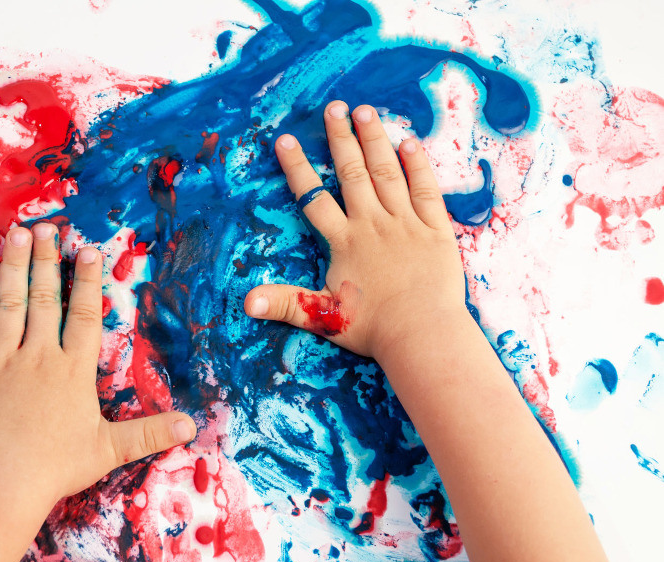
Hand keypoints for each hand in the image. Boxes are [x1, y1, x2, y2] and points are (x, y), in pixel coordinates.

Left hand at [0, 223, 196, 511]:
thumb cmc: (56, 467)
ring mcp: (2, 359)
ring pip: (11, 303)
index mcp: (73, 370)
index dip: (88, 281)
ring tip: (19, 234)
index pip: (85, 316)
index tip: (88, 250)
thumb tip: (191, 426)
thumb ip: (149, 432)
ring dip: (16, 266)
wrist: (0, 482)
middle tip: (48, 227)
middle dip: (48, 260)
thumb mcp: (110, 450)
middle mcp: (39, 356)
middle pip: (46, 299)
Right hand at [244, 101, 466, 360]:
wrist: (423, 334)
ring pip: (387, 173)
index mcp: (345, 242)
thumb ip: (285, 304)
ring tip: (366, 110)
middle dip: (340, 138)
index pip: (314, 198)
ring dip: (375, 140)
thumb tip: (245, 302)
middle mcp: (373, 224)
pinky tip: (410, 142)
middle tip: (334, 107)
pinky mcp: (435, 230)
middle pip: (352, 173)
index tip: (285, 139)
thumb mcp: (322, 317)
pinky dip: (418, 165)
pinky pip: (426, 190)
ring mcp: (406, 223)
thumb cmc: (373, 329)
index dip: (297, 168)